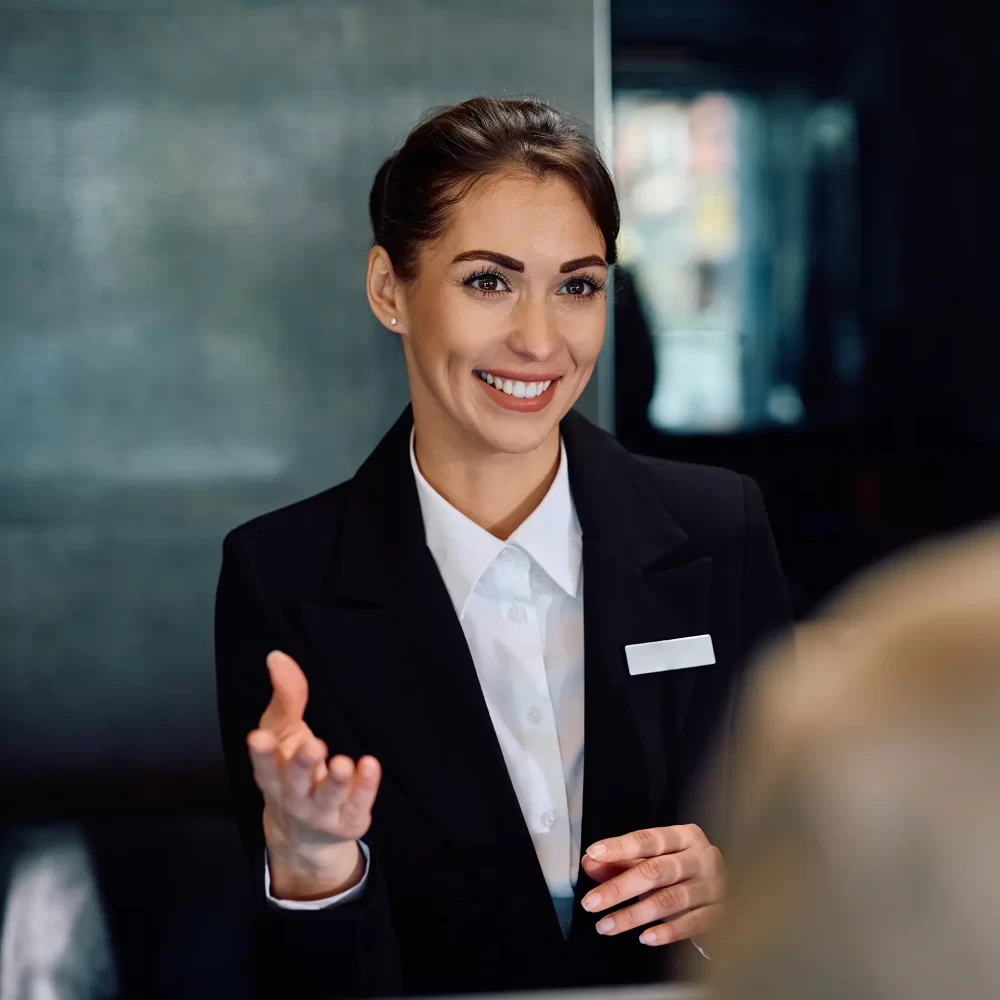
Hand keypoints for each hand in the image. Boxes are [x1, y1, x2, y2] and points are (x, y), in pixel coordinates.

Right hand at [246, 650, 381, 899]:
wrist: (305, 834)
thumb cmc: (292, 770)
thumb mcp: (285, 733)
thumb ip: (286, 697)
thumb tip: (277, 657)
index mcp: (272, 775)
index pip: (262, 765)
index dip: (260, 753)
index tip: (257, 736)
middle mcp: (293, 796)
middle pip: (295, 782)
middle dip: (303, 765)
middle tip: (314, 746)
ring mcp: (321, 812)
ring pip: (327, 797)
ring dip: (336, 781)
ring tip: (343, 763)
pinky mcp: (348, 818)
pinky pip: (357, 803)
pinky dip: (365, 786)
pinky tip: (370, 765)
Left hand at [580, 824, 723, 946]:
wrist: (737, 891)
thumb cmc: (685, 872)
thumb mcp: (655, 860)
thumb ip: (621, 862)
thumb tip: (591, 863)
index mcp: (684, 837)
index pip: (647, 839)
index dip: (619, 847)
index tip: (593, 854)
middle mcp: (701, 858)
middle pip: (656, 871)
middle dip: (619, 887)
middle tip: (591, 902)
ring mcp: (714, 886)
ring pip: (670, 900)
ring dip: (634, 915)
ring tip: (606, 925)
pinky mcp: (722, 913)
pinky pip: (691, 923)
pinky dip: (667, 932)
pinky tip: (644, 937)